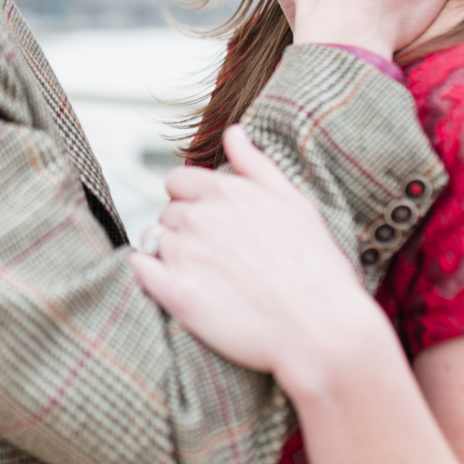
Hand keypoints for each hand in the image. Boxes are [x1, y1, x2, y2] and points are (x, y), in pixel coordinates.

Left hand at [130, 126, 378, 382]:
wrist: (322, 331)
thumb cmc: (317, 268)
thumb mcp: (295, 203)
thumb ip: (256, 165)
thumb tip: (232, 131)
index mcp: (227, 192)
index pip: (178, 181)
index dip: (192, 201)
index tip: (212, 225)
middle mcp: (200, 217)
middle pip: (167, 213)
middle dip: (185, 230)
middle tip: (219, 257)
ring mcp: (185, 255)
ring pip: (156, 242)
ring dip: (173, 255)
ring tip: (211, 278)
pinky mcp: (175, 293)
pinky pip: (141, 270)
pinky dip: (150, 274)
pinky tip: (179, 286)